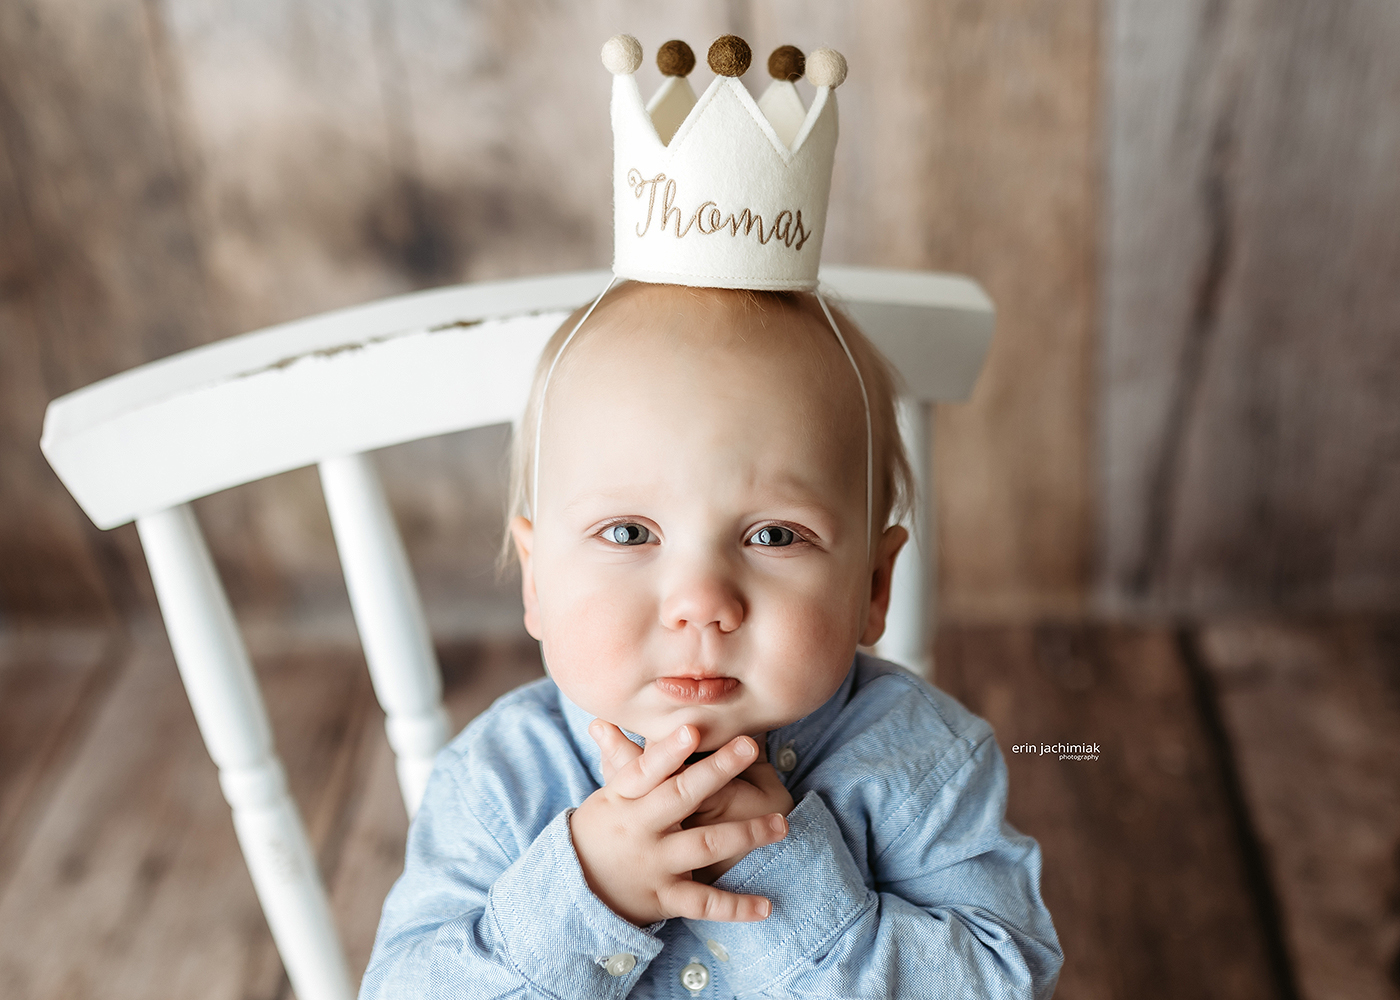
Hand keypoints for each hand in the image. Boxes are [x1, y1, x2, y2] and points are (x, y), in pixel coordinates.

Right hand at [570, 722, 788, 925]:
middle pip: (680, 796)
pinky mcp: (664, 897)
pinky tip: (767, 906)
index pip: (645, 769)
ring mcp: (653, 864)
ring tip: (780, 824)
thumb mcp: (605, 797)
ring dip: (745, 834)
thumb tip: (604, 719)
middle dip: (716, 770)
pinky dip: (735, 907)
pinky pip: (704, 903)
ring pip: (703, 845)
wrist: (576, 893)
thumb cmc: (602, 831)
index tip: (693, 728)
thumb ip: (617, 760)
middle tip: (748, 746)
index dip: (668, 750)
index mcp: (622, 798)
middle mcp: (639, 829)